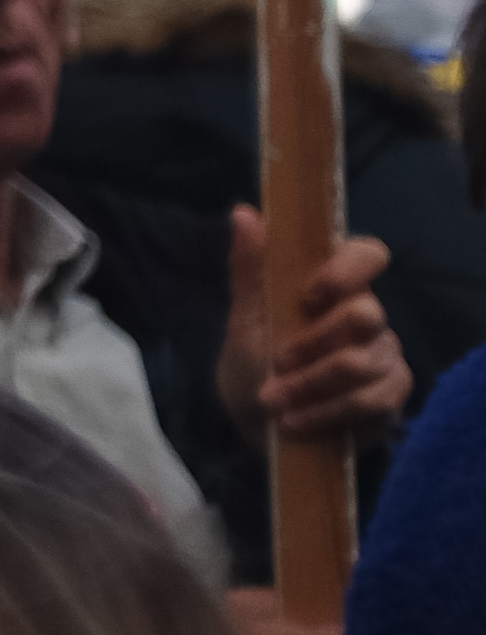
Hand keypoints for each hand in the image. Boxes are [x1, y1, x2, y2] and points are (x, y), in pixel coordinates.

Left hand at [220, 209, 409, 444]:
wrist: (256, 417)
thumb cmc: (253, 355)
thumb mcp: (245, 314)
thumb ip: (250, 267)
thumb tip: (244, 212)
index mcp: (333, 284)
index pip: (367, 254)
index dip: (346, 269)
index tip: (309, 295)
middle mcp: (367, 314)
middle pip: (367, 314)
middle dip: (314, 343)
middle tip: (277, 362)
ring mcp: (383, 355)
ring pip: (364, 364)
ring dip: (311, 386)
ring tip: (272, 401)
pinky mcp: (389, 395)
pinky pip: (372, 402)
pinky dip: (326, 413)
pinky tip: (293, 422)